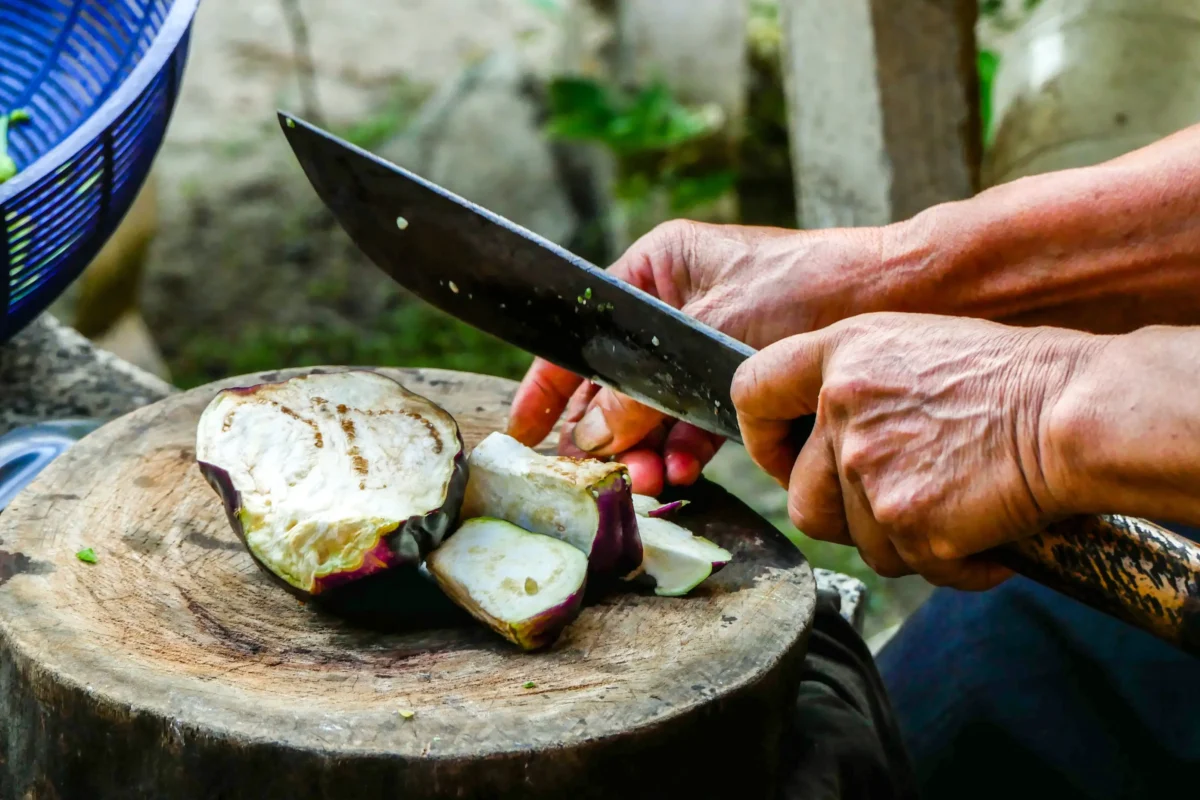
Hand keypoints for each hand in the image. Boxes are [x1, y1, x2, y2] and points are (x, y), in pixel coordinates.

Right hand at [506, 219, 887, 493]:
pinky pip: (696, 418)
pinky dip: (686, 447)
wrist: (899, 297)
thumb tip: (590, 438)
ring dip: (646, 447)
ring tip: (646, 483)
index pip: (584, 329)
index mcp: (657, 268)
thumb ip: (645, 389)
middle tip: (599, 474)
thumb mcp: (713, 334)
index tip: (524, 430)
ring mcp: (706, 342)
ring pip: (657, 406)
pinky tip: (681, 473)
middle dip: (607, 431)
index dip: (549, 383)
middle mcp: (675, 304)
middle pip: (618, 378)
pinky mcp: (737, 376)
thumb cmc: (808, 288)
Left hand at [731, 312, 1099, 589]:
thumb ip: (857, 387)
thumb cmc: (1012, 379)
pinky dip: (949, 563)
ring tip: (957, 507)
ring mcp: (868, 466)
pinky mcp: (905, 518)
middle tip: (895, 505)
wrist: (1075, 412)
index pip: (752, 393)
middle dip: (843, 517)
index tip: (785, 458)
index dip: (762, 438)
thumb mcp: (915, 349)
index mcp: (843, 354)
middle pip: (801, 498)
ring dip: (901, 540)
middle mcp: (842, 407)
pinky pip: (909, 565)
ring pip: (857, 541)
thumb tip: (823, 441)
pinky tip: (984, 534)